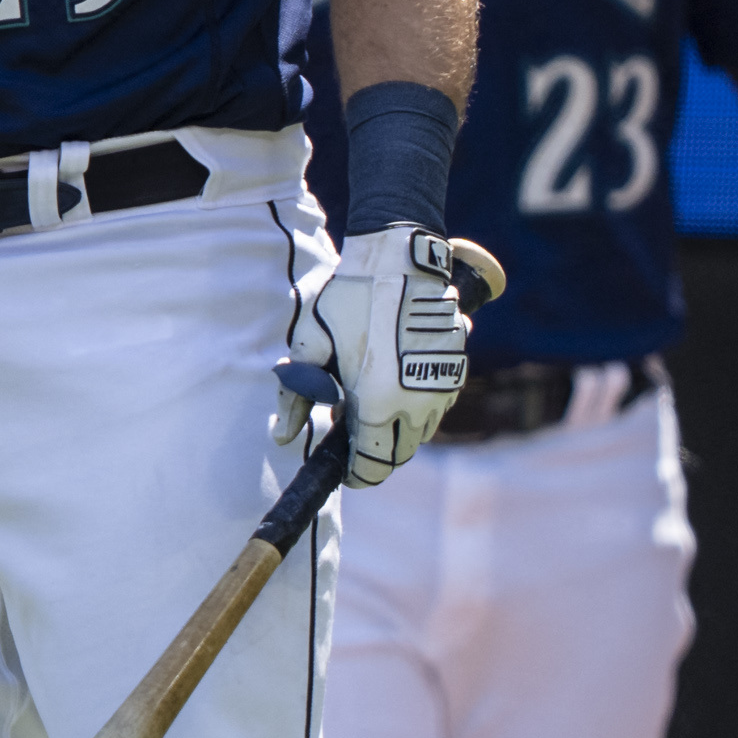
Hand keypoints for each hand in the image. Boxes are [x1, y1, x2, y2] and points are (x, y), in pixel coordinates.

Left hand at [303, 225, 474, 486]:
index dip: (358, 476)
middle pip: (400, 455)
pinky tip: (394, 385)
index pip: (374, 467)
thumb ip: (293, 396)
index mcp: (379, 403)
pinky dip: (417, 409)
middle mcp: (417, 403)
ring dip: (398, 432)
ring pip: (422, 432)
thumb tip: (282, 437)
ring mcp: (442, 387)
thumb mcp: (310, 347)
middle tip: (352, 434)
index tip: (345, 472)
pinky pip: (437, 406)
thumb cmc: (349, 301)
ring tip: (370, 405)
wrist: (399, 261)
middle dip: (376, 454)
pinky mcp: (456, 369)